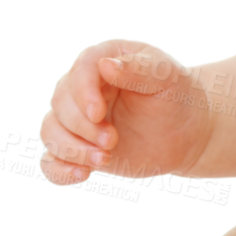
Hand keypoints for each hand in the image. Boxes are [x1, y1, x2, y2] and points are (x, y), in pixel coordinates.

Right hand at [39, 40, 212, 185]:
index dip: (82, 92)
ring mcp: (77, 120)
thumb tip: (105, 65)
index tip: (98, 114)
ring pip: (50, 131)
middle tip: (112, 140)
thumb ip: (140, 69)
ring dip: (71, 148)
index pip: (80, 70)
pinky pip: (51, 161)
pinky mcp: (78, 149)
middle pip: (60, 102)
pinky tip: (83, 175)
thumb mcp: (167, 78)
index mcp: (103, 61)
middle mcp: (83, 88)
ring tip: (104, 159)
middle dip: (82, 125)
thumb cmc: (177, 97)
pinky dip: (59, 170)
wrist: (185, 132)